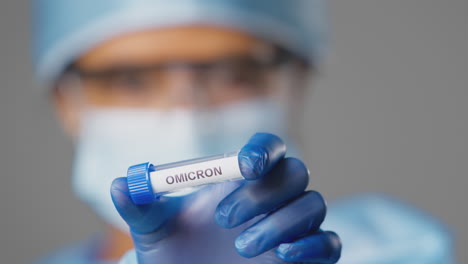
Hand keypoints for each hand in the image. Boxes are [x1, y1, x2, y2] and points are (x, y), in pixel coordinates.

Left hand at [111, 133, 340, 262]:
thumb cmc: (173, 255)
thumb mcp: (152, 231)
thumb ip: (139, 208)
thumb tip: (120, 185)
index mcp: (239, 181)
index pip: (268, 149)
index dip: (264, 149)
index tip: (246, 165)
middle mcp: (270, 199)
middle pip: (295, 173)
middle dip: (263, 194)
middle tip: (225, 220)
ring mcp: (290, 229)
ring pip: (313, 205)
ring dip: (282, 222)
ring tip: (242, 248)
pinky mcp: (305, 259)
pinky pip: (330, 244)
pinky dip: (314, 246)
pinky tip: (285, 257)